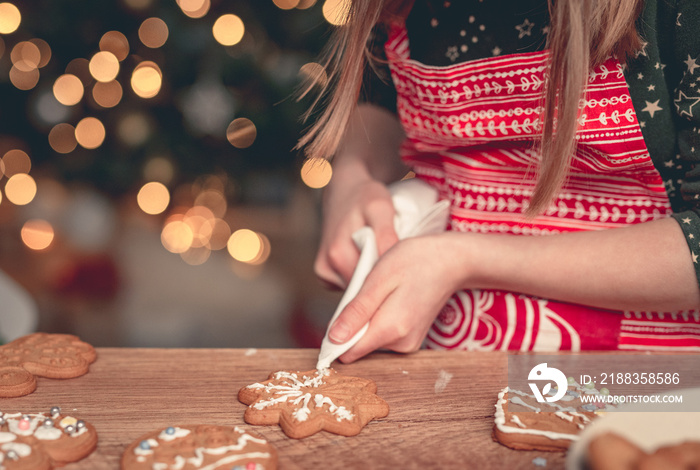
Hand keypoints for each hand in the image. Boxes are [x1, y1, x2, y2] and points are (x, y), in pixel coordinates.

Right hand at [314, 177, 398, 288]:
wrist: (344, 191)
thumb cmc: (365, 197)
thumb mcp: (380, 208)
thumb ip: (385, 235)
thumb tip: (389, 264)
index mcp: (338, 254)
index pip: (370, 286)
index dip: (390, 280)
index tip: (405, 270)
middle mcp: (327, 266)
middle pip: (363, 289)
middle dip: (381, 280)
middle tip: (398, 262)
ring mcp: (324, 273)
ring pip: (357, 289)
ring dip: (372, 278)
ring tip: (383, 257)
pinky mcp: (325, 275)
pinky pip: (349, 284)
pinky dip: (362, 276)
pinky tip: (369, 260)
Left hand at [327, 232, 472, 362]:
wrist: (451, 261)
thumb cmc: (414, 261)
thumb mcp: (378, 279)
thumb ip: (357, 312)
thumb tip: (333, 339)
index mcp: (391, 329)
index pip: (348, 351)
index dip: (335, 336)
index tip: (342, 313)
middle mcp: (401, 344)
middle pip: (357, 346)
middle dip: (353, 324)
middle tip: (366, 294)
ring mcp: (408, 345)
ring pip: (369, 341)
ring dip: (366, 320)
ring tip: (382, 294)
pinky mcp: (410, 341)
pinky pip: (382, 336)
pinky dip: (378, 321)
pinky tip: (390, 300)